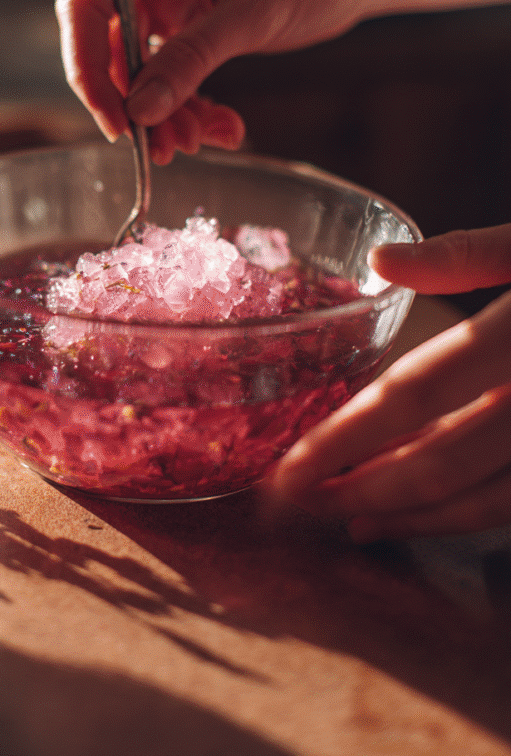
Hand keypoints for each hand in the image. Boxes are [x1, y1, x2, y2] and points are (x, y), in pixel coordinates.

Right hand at [56, 0, 377, 162]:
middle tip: (162, 148)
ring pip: (139, 68)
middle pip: (108, 44)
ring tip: (197, 142)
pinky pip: (171, 73)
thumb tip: (138, 111)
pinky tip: (221, 127)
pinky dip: (188, 104)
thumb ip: (190, 60)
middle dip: (134, 101)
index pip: (87, 4)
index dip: (86, 66)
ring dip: (163, 112)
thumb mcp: (251, 15)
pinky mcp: (189, 21)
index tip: (114, 120)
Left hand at [269, 225, 510, 539]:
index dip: (345, 437)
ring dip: (415, 515)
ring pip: (487, 496)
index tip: (287, 467)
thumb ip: (467, 254)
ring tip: (354, 521)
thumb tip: (380, 261)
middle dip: (364, 485)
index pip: (415, 394)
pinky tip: (432, 518)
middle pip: (442, 457)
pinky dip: (473, 517)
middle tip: (300, 504)